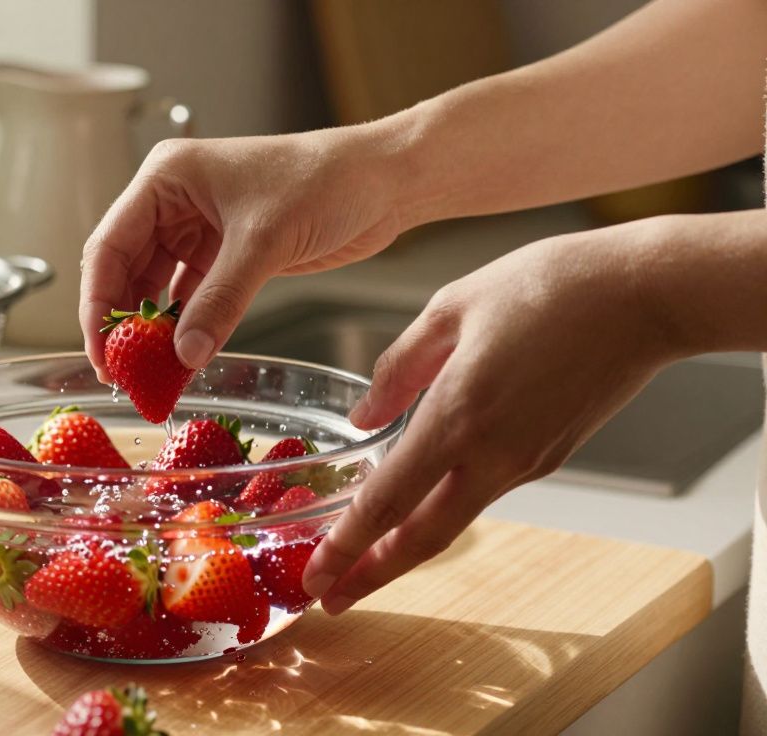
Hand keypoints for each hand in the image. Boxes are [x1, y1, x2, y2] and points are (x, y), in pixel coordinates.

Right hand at [79, 126, 410, 381]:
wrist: (385, 182)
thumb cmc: (326, 181)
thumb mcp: (264, 241)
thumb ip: (220, 301)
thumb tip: (184, 355)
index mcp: (166, 177)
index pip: (110, 245)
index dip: (98, 302)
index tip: (101, 350)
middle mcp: (173, 201)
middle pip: (125, 270)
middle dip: (122, 323)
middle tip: (121, 374)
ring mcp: (197, 228)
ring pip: (155, 288)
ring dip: (153, 331)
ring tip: (149, 375)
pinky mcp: (225, 254)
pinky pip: (190, 298)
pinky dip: (185, 329)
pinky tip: (181, 359)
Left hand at [301, 219, 692, 613]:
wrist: (646, 296)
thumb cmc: (550, 286)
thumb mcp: (452, 307)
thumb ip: (399, 368)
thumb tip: (363, 416)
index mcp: (459, 415)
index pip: (389, 500)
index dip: (347, 545)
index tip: (315, 577)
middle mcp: (493, 454)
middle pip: (422, 538)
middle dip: (370, 575)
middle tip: (328, 600)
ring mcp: (527, 461)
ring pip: (452, 520)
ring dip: (403, 547)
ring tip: (362, 559)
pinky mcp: (550, 456)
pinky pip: (483, 490)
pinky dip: (442, 508)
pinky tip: (417, 502)